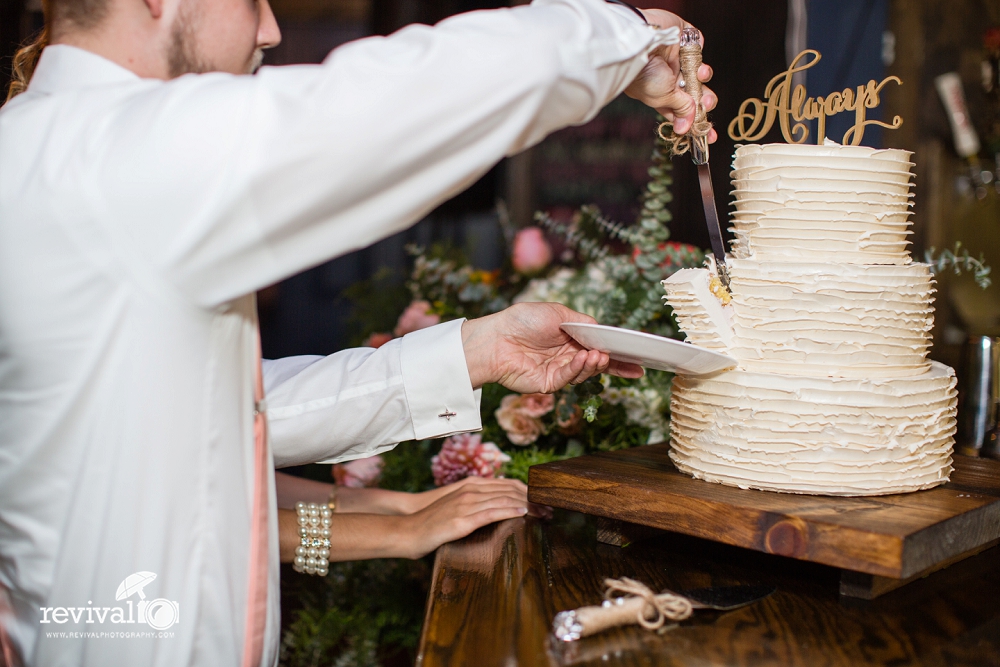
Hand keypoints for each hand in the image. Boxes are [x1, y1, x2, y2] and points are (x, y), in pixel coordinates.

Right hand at [400, 477, 531, 557]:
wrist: (409, 530)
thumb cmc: (433, 522)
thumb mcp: (457, 506)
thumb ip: (476, 502)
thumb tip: (499, 508)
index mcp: (471, 485)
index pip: (507, 484)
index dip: (528, 491)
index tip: (543, 500)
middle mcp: (471, 490)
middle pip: (511, 490)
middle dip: (533, 499)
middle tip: (550, 508)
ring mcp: (466, 504)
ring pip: (505, 500)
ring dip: (528, 506)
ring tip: (544, 513)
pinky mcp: (463, 520)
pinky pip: (492, 513)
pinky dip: (510, 511)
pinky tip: (524, 514)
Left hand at [461, 303, 643, 392]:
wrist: (495, 338)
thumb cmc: (522, 320)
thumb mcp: (558, 313)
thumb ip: (583, 322)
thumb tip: (602, 331)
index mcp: (570, 337)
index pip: (599, 345)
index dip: (619, 352)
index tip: (639, 355)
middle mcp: (566, 355)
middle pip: (598, 363)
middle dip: (618, 365)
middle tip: (636, 367)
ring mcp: (558, 370)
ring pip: (586, 372)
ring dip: (595, 364)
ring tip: (600, 355)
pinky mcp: (548, 383)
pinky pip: (569, 378)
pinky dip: (579, 369)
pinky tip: (584, 358)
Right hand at [625, 10, 717, 140]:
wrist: (640, 45)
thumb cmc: (644, 75)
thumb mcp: (663, 98)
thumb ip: (681, 109)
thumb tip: (686, 128)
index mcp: (661, 95)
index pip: (682, 112)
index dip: (695, 123)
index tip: (710, 137)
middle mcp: (669, 78)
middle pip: (694, 94)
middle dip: (705, 102)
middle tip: (707, 104)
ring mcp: (677, 60)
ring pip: (699, 74)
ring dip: (704, 78)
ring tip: (701, 76)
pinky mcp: (685, 41)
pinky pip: (699, 50)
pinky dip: (701, 58)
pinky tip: (696, 63)